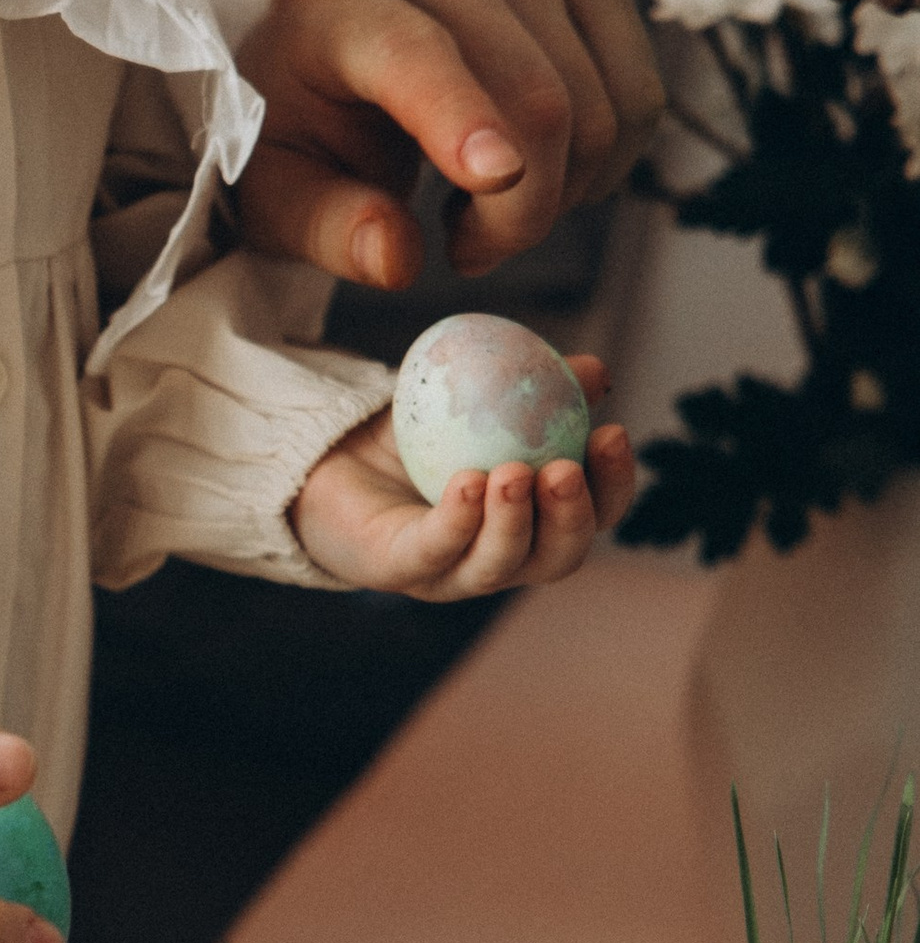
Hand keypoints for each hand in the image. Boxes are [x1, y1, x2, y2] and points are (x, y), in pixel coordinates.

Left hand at [236, 0, 663, 287]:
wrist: (326, 41)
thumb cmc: (299, 121)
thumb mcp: (278, 191)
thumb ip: (327, 229)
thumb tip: (395, 258)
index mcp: (337, 4)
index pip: (410, 53)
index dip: (459, 115)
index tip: (496, 179)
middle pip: (532, 99)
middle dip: (521, 214)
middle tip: (469, 250)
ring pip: (595, 107)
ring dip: (562, 192)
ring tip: (487, 202)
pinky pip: (638, 93)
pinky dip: (607, 159)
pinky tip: (543, 164)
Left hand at [288, 357, 634, 595]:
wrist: (330, 456)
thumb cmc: (416, 438)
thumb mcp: (479, 403)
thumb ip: (535, 389)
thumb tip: (595, 370)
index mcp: (533, 523)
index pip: (592, 516)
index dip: (612, 485)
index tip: (611, 433)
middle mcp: (500, 559)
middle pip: (556, 557)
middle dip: (572, 517)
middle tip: (566, 470)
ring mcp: (449, 572)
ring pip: (497, 564)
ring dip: (513, 521)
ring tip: (514, 472)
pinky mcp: (398, 569)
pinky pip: (433, 549)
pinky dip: (456, 521)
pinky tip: (467, 484)